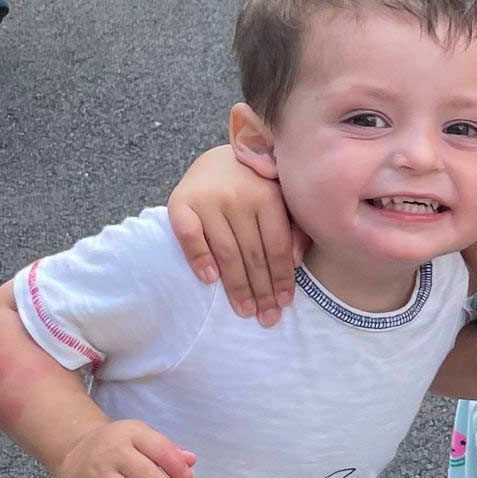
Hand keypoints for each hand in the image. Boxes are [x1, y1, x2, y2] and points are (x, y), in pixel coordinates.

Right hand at [57, 418, 197, 477]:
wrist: (74, 448)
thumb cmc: (118, 445)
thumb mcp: (141, 437)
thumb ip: (167, 449)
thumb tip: (192, 461)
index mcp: (132, 434)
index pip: (161, 451)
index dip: (180, 471)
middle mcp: (113, 453)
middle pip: (145, 476)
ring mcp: (98, 475)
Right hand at [168, 144, 303, 323]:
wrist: (220, 158)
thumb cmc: (256, 187)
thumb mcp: (281, 200)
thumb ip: (293, 228)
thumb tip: (295, 262)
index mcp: (268, 196)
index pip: (277, 246)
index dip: (282, 278)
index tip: (285, 303)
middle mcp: (238, 197)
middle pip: (253, 254)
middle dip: (262, 290)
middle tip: (267, 318)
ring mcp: (209, 200)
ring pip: (226, 251)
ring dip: (237, 286)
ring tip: (245, 310)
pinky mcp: (181, 203)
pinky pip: (190, 236)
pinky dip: (199, 258)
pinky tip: (209, 280)